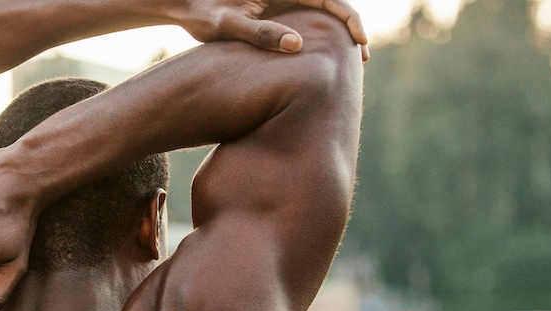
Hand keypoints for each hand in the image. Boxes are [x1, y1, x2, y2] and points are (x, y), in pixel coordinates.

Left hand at [176, 0, 368, 59]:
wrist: (188, 7)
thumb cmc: (204, 15)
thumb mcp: (230, 25)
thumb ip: (261, 32)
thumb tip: (297, 44)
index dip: (349, 18)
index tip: (360, 41)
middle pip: (331, 4)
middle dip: (350, 29)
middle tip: (362, 59)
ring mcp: (284, 0)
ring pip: (322, 14)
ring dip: (338, 35)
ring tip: (351, 64)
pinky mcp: (278, 11)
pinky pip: (308, 22)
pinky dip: (321, 39)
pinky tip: (326, 60)